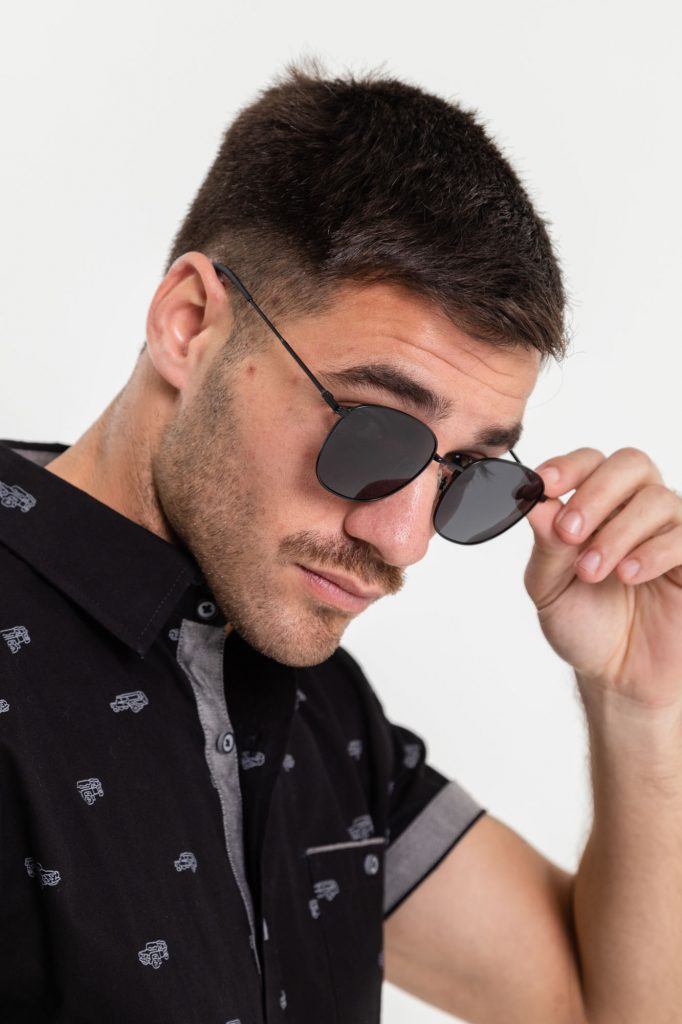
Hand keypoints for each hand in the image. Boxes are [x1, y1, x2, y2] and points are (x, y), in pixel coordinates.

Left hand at [524, 447, 681, 710]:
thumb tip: (532, 499)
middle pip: (630, 464)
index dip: (568, 466)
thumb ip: (545, 544)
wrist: (618, 676)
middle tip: (570, 532)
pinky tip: (629, 575)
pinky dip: (653, 551)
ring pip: (657, 499)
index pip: (589, 462)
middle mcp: (635, 509)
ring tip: (592, 571)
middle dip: (595, 493)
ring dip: (618, 532)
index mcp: (596, 506)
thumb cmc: (584, 624)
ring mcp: (668, 531)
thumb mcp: (549, 587)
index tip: (546, 483)